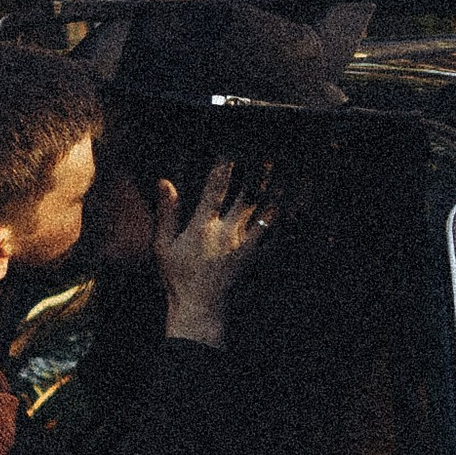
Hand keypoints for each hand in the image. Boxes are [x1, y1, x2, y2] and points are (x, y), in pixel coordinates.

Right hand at [153, 157, 274, 348]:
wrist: (200, 308)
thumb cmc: (178, 277)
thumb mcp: (163, 245)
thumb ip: (167, 212)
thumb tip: (165, 182)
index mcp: (203, 225)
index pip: (215, 188)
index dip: (223, 165)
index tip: (231, 146)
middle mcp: (227, 231)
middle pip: (246, 195)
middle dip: (257, 171)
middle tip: (267, 151)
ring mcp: (244, 244)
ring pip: (263, 211)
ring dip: (273, 190)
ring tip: (284, 171)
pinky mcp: (254, 257)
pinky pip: (273, 236)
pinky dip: (282, 221)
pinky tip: (291, 208)